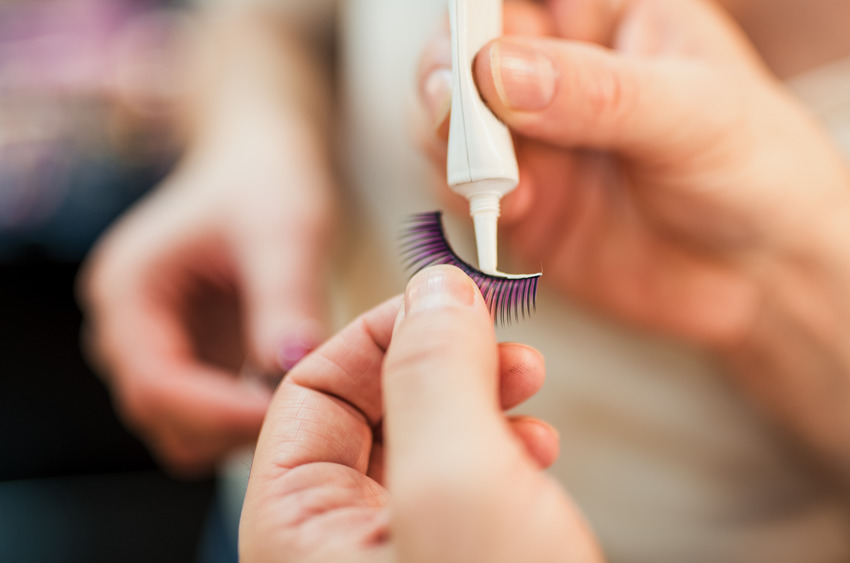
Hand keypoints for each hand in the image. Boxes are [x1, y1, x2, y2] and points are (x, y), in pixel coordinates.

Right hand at [79, 130, 335, 475]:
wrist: (259, 167)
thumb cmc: (264, 185)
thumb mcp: (284, 233)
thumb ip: (284, 299)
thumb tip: (290, 366)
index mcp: (127, 291)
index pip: (154, 383)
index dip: (217, 411)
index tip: (281, 414)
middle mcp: (125, 329)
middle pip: (161, 417)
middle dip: (229, 424)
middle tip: (303, 410)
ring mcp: (154, 349)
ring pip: (183, 428)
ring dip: (238, 427)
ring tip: (301, 395)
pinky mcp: (188, 360)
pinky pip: (208, 415)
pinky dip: (246, 415)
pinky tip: (291, 390)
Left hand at [240, 265, 601, 562]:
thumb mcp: (458, 487)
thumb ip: (434, 377)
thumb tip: (435, 290)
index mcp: (296, 530)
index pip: (309, 391)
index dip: (383, 332)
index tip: (453, 299)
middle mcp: (331, 542)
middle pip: (368, 410)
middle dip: (439, 361)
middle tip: (500, 339)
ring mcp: (390, 552)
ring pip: (419, 440)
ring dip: (476, 397)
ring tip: (525, 385)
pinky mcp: (448, 556)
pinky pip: (455, 480)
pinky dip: (498, 447)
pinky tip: (535, 447)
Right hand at [418, 0, 849, 345]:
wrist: (770, 274)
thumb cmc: (758, 167)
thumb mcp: (692, 113)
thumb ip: (598, 93)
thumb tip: (498, 71)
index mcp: (603, 16)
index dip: (479, 14)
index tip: (470, 43)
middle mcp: (558, 72)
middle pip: (465, 50)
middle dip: (450, 75)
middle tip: (457, 107)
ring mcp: (536, 139)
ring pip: (450, 120)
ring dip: (451, 140)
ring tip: (488, 168)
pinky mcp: (524, 203)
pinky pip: (465, 190)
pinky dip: (466, 196)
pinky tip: (503, 205)